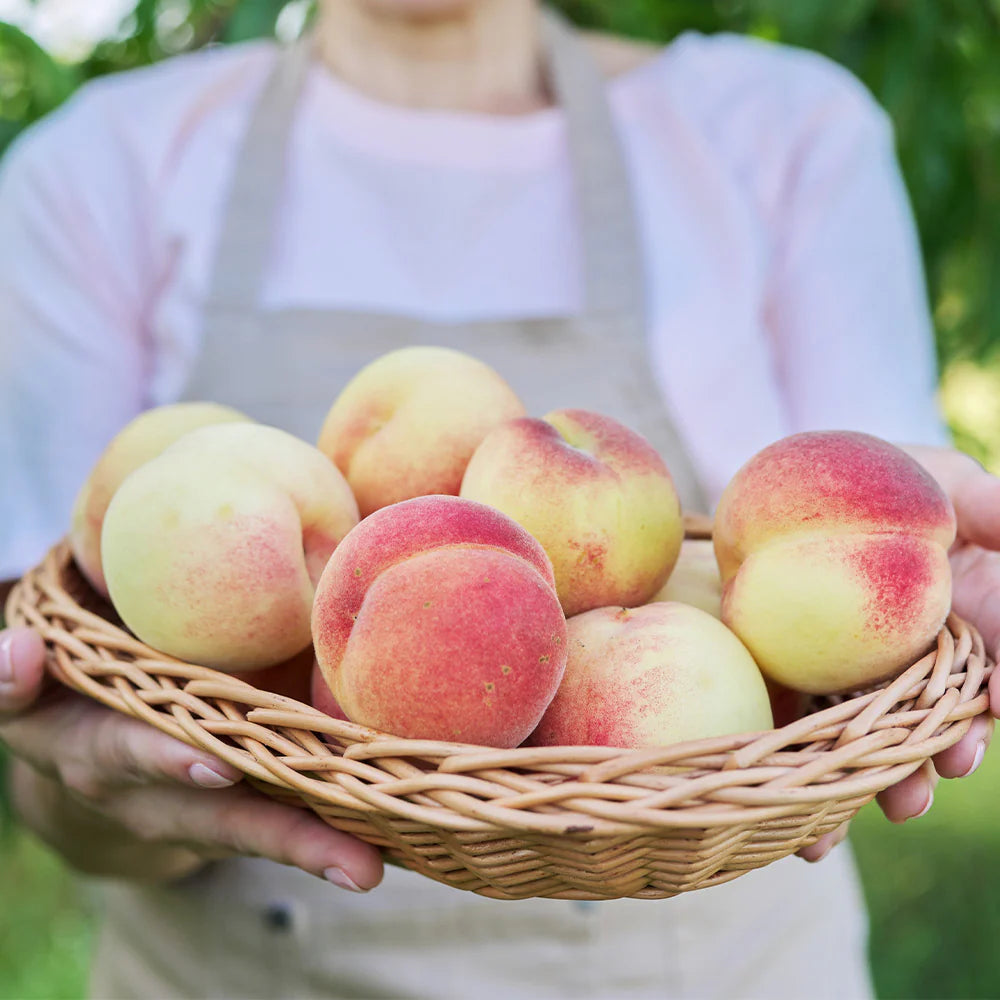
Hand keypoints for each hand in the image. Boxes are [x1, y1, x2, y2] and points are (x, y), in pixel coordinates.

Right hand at [0, 625, 382, 890]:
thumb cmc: (62, 695)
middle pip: (218, 816)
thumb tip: (16, 652)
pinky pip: (280, 824)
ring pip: (258, 830)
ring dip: (312, 848)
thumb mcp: (25, 691)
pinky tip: (375, 852)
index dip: (168, 758)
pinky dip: (322, 840)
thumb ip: (12, 678)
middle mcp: (154, 793)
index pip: (132, 751)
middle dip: (275, 834)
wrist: (78, 747)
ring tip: (368, 869)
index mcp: (98, 749)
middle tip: (341, 857)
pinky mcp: (235, 807)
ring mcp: (198, 808)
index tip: (216, 764)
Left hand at [800, 445, 997, 861]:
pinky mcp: (798, 686)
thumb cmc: (898, 484)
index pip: (989, 669)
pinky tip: (804, 835)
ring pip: (871, 741)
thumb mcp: (946, 485)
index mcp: (966, 629)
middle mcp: (914, 666)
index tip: (991, 710)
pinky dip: (803, 785)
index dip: (993, 694)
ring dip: (882, 781)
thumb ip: (989, 508)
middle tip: (939, 773)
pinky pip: (801, 737)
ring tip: (891, 807)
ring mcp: (856, 681)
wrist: (814, 493)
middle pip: (931, 719)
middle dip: (939, 751)